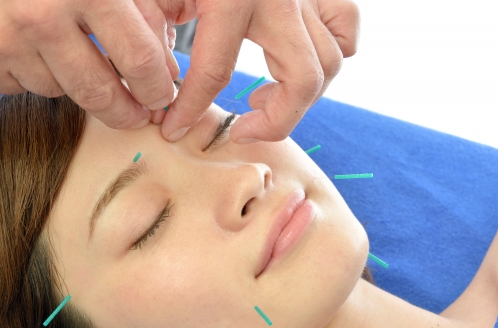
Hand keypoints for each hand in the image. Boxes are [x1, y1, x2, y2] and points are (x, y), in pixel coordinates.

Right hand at [0, 0, 179, 128]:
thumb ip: (142, 15)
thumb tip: (169, 73)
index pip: (138, 60)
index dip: (156, 88)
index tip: (161, 97)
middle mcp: (38, 16)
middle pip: (99, 93)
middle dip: (126, 112)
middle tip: (136, 115)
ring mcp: (0, 40)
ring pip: (58, 92)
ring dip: (71, 81)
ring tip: (66, 48)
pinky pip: (19, 88)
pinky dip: (30, 73)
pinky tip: (26, 44)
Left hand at [158, 0, 359, 142]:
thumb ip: (151, 28)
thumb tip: (158, 86)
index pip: (214, 74)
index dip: (190, 110)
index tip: (174, 128)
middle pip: (303, 81)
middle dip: (274, 120)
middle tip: (242, 125)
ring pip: (332, 62)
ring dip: (301, 94)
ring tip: (262, 95)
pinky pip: (346, 28)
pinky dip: (332, 53)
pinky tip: (296, 63)